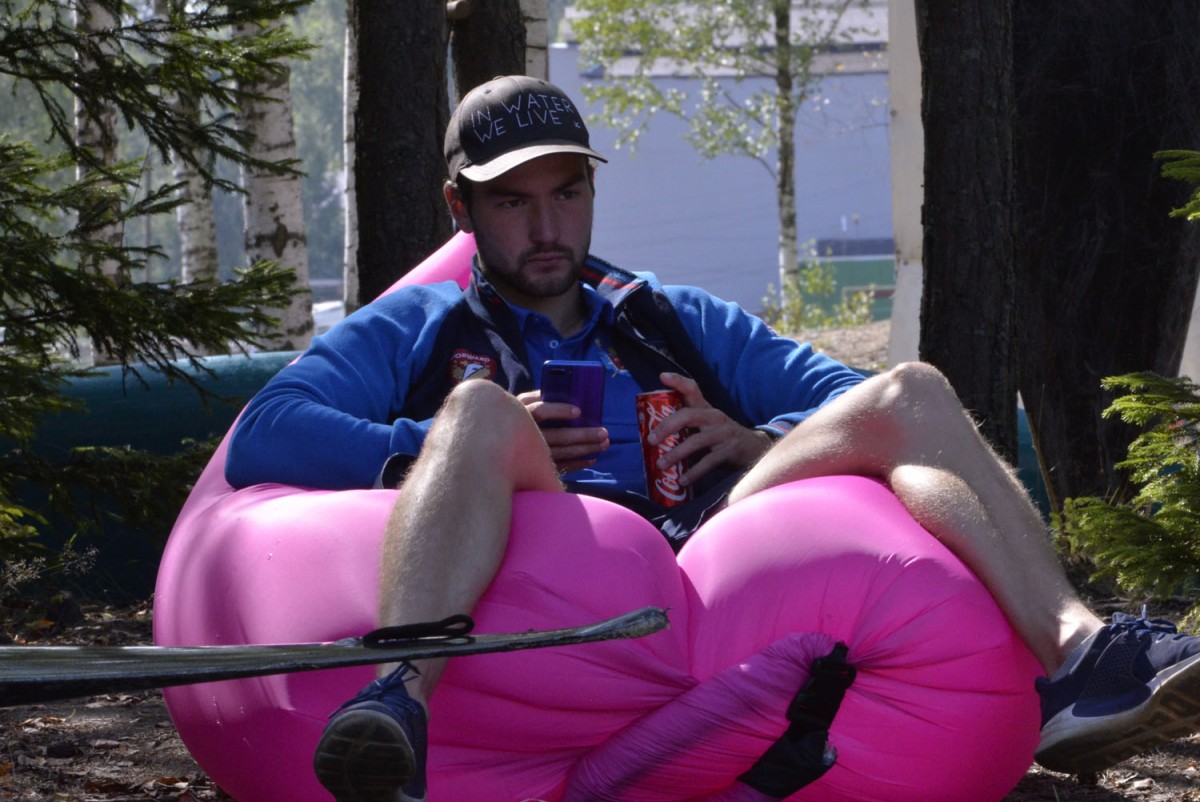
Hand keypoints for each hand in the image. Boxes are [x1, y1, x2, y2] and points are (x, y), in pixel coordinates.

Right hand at [517, 390, 609, 473]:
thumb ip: (538, 396)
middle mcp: (527, 435)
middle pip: (558, 436)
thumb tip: (565, 391)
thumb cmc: (517, 416)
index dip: (559, 411)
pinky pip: (560, 467)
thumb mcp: (522, 403)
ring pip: (562, 453)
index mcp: (524, 414)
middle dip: (583, 435)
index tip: (579, 412)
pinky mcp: (537, 468)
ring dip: (585, 449)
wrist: (496, 441)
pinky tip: (591, 459)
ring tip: (604, 444)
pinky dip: (577, 464)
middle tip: (604, 433)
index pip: (541, 411)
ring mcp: (532, 454)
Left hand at [647, 373, 772, 485]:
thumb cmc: (722, 437)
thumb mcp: (708, 425)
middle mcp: (714, 417)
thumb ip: (687, 426)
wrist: (754, 449)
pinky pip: (707, 463)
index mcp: (706, 409)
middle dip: (666, 426)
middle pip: (687, 416)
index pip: (692, 389)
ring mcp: (723, 434)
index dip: (678, 381)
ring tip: (661, 464)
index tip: (662, 376)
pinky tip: (682, 480)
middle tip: (651, 440)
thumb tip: (654, 436)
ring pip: (695, 442)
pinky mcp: (729, 451)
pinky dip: (693, 472)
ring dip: (676, 454)